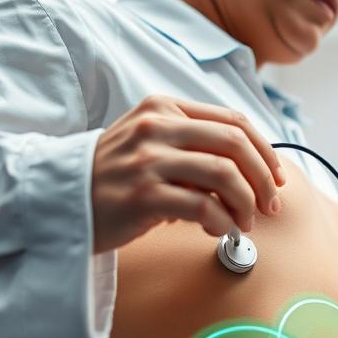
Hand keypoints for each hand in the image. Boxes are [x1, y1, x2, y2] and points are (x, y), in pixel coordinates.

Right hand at [91, 95, 285, 252]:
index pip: (234, 121)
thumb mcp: (151, 144)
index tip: (278, 177)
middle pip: (235, 143)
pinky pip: (202, 207)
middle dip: (265, 178)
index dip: (265, 151)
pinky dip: (222, 222)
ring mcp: (146, 160)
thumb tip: (257, 169)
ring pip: (224, 174)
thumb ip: (195, 145)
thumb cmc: (115, 177)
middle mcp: (155, 126)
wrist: (59, 201)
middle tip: (271, 205)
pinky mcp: (141, 195)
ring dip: (246, 203)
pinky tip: (220, 231)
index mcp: (163, 107)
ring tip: (246, 222)